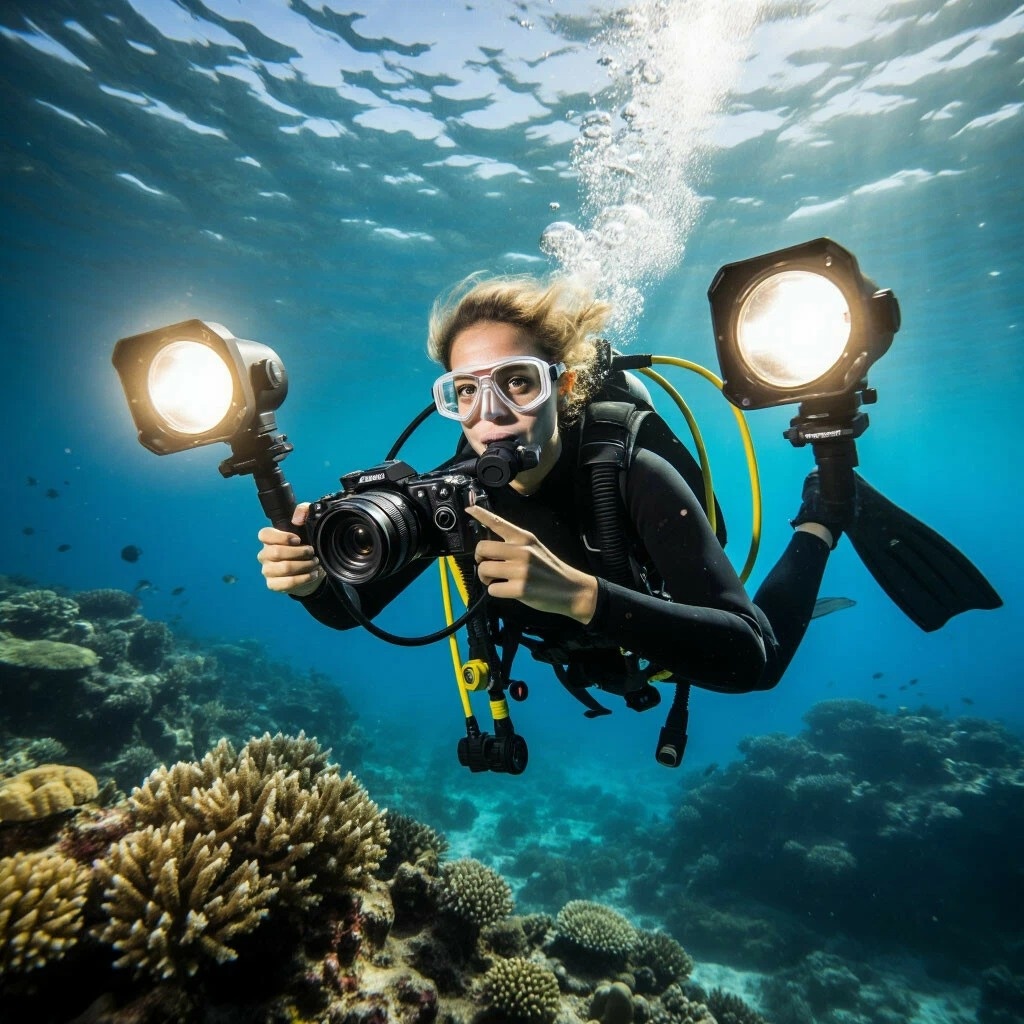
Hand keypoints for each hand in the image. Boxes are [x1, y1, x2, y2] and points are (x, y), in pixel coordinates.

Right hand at [257, 502, 324, 596]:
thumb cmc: (305, 547)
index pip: (264, 534)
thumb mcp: (308, 527)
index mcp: (269, 540)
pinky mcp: (273, 585)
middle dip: (300, 552)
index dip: (281, 536)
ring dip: (304, 565)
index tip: (298, 539)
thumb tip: (297, 518)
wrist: (311, 570)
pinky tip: (312, 574)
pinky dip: (303, 578)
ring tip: (314, 563)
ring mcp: (267, 571)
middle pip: (277, 552)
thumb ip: (304, 512)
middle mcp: (265, 555)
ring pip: (284, 568)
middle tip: (312, 552)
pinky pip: (287, 583)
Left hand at [465, 504, 597, 623]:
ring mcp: (520, 570)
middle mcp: (521, 551)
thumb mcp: (535, 547)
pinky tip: (507, 591)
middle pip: (482, 548)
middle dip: (479, 558)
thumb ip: (515, 544)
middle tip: (487, 564)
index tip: (469, 508)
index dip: (480, 514)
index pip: (498, 522)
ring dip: (486, 577)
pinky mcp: (520, 589)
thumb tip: (489, 547)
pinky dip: (495, 592)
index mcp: (524, 538)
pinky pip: (492, 589)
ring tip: (497, 579)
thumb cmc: (550, 569)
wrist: (572, 589)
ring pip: (483, 569)